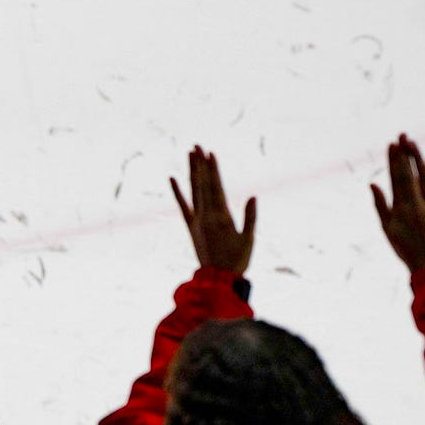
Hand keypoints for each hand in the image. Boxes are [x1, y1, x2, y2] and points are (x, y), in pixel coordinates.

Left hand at [170, 146, 256, 274]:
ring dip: (191, 171)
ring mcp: (196, 220)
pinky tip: (171, 178)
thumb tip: (253, 197)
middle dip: (200, 164)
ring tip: (189, 154)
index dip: (213, 169)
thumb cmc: (238, 260)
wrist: (217, 279)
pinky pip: (182, 206)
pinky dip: (177, 192)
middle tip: (197, 145)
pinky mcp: (190, 226)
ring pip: (193, 191)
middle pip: (202, 184)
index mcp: (221, 217)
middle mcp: (206, 215)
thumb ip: (250, 218)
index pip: (216, 187)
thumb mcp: (249, 239)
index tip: (210, 153)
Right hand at [371, 134, 424, 271]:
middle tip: (403, 135)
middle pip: (411, 174)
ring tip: (413, 144)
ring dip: (419, 160)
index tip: (391, 144)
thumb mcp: (386, 228)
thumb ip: (380, 204)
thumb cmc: (404, 248)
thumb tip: (372, 184)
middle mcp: (418, 205)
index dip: (394, 160)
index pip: (397, 178)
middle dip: (406, 153)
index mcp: (401, 209)